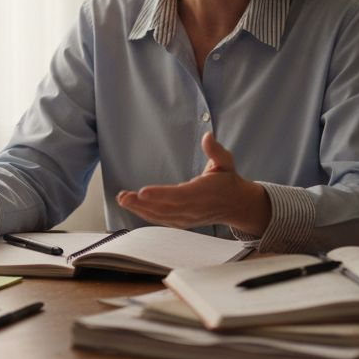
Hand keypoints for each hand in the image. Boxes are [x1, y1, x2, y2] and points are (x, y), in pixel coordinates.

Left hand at [116, 132, 270, 234]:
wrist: (235, 204)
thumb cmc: (227, 180)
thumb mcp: (226, 162)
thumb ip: (216, 150)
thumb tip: (207, 136)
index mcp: (203, 193)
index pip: (179, 195)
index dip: (160, 195)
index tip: (142, 191)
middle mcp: (193, 209)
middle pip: (164, 208)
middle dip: (142, 203)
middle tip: (122, 196)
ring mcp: (187, 218)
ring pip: (160, 216)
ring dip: (139, 209)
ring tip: (122, 199)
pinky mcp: (182, 222)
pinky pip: (161, 220)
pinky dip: (146, 214)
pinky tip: (133, 206)